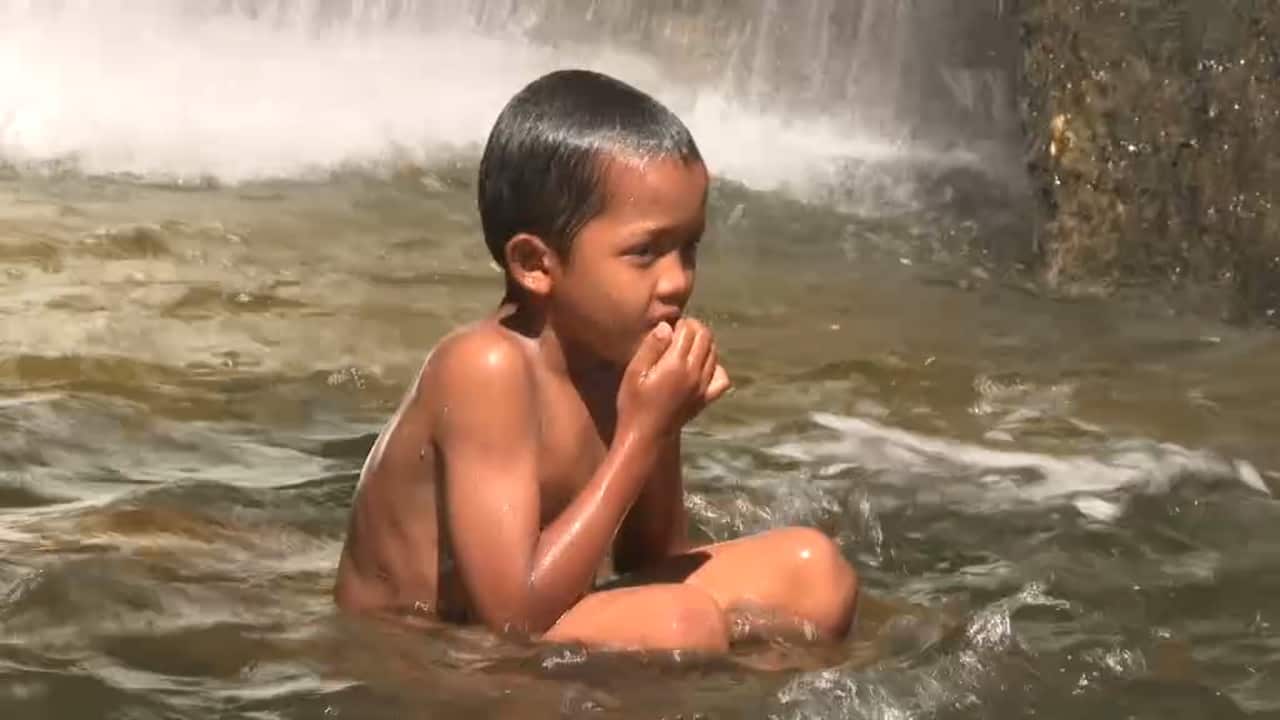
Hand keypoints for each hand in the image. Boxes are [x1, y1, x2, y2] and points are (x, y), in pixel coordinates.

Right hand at [617, 319, 731, 439]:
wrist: (646, 435)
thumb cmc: (634, 403)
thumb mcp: (634, 372)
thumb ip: (652, 347)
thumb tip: (667, 326)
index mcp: (677, 363)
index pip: (689, 330)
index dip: (681, 323)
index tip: (669, 327)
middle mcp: (695, 373)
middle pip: (706, 338)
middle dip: (695, 328)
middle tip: (680, 331)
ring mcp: (704, 386)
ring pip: (714, 353)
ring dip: (704, 343)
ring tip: (688, 345)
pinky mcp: (706, 398)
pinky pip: (722, 378)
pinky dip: (716, 367)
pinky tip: (702, 367)